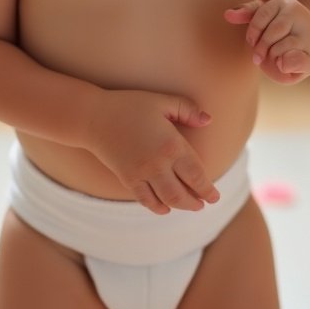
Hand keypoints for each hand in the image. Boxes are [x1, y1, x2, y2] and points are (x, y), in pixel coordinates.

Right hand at [86, 90, 220, 214]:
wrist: (94, 116)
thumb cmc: (129, 105)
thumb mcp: (161, 101)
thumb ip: (187, 109)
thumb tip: (207, 120)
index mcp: (171, 144)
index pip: (196, 174)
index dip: (208, 189)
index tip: (215, 196)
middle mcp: (158, 163)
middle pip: (184, 192)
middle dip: (197, 202)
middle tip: (204, 204)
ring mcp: (142, 174)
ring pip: (167, 200)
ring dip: (181, 206)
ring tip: (190, 206)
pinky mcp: (127, 179)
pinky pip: (146, 200)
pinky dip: (158, 207)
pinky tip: (165, 208)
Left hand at [224, 0, 309, 83]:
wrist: (302, 47)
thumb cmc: (277, 32)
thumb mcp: (263, 18)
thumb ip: (246, 13)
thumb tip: (227, 14)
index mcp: (285, 3)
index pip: (262, 16)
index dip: (253, 33)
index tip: (253, 41)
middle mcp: (301, 16)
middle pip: (275, 31)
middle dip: (263, 46)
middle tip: (260, 54)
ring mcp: (309, 37)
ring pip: (284, 45)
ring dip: (273, 55)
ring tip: (273, 57)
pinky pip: (296, 61)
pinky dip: (285, 65)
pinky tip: (282, 65)